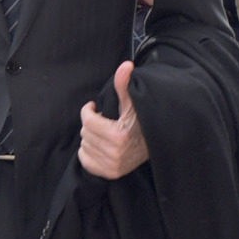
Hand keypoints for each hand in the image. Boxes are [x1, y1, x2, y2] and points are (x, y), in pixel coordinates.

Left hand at [78, 60, 148, 178]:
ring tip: (103, 133)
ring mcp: (112, 165)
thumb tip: (126, 65)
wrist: (154, 144)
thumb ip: (125, 84)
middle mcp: (115, 153)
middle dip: (91, 124)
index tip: (94, 108)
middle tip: (102, 122)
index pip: (88, 120)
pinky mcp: (110, 173)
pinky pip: (85, 160)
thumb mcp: (133, 102)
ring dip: (90, 137)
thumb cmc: (141, 120)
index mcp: (119, 135)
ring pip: (84, 145)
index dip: (89, 111)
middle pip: (85, 133)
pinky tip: (100, 145)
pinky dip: (88, 152)